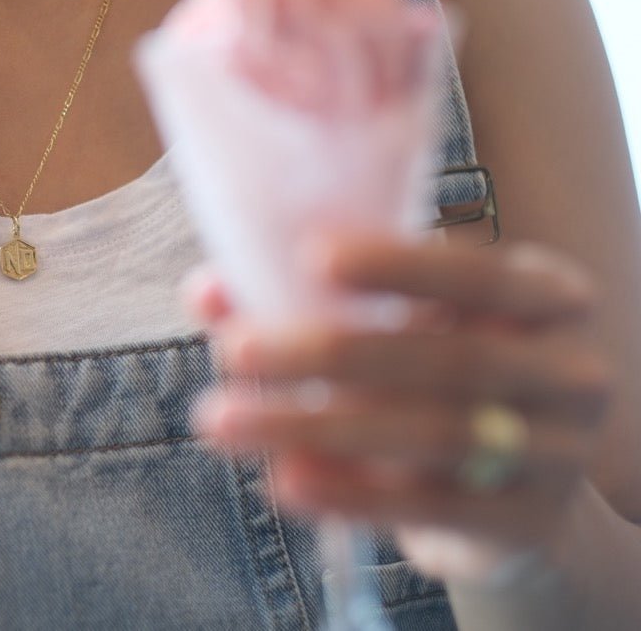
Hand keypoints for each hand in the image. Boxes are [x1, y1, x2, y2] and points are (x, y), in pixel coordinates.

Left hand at [186, 236, 610, 582]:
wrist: (513, 498)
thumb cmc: (433, 384)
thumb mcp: (394, 332)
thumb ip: (306, 303)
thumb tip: (206, 290)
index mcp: (548, 296)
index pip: (479, 274)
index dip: (400, 265)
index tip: (313, 254)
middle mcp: (570, 369)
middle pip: (445, 359)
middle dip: (328, 351)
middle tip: (234, 349)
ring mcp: (561, 452)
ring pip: (430, 435)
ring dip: (314, 426)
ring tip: (223, 421)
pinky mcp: (531, 522)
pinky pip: (432, 506)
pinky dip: (350, 493)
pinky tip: (282, 480)